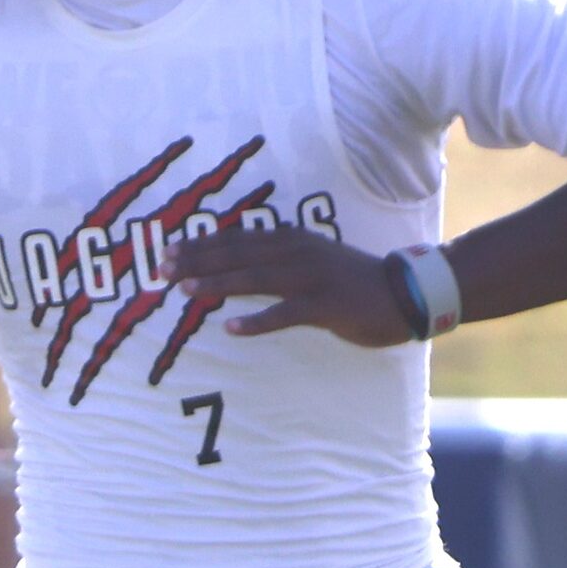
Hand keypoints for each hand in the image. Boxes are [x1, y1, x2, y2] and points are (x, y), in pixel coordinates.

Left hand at [168, 227, 413, 349]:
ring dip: (217, 283)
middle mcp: (297, 252)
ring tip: (184, 290)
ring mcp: (311, 278)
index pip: (236, 239)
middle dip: (197, 261)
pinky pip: (285, 314)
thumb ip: (274, 260)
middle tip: (161, 269)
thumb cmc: (349, 281)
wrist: (404, 293)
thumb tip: (232, 266)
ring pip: (255, 278)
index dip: (200, 244)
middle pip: (237, 254)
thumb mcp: (309, 260)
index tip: (166, 251)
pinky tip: (231, 328)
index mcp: (291, 240)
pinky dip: (257, 321)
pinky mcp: (326, 306)